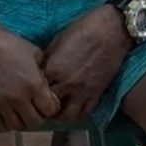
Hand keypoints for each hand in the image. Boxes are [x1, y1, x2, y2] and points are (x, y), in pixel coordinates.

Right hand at [0, 27, 60, 130]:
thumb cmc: (11, 44)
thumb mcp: (36, 54)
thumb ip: (45, 73)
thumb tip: (48, 87)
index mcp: (34, 84)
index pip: (50, 110)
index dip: (52, 107)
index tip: (49, 101)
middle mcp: (19, 98)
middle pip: (35, 122)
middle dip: (39, 116)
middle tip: (36, 107)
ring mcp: (1, 103)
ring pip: (17, 126)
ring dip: (23, 121)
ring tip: (23, 111)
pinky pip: (0, 125)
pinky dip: (7, 122)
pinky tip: (9, 113)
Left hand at [38, 7, 133, 122]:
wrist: (111, 29)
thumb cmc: (83, 29)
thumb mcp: (57, 41)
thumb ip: (48, 60)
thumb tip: (41, 70)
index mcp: (53, 69)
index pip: (36, 89)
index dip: (34, 92)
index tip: (33, 93)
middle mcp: (66, 84)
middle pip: (49, 106)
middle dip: (44, 107)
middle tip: (43, 106)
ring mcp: (82, 91)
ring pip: (68, 116)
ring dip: (61, 116)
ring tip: (59, 111)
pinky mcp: (97, 92)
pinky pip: (86, 112)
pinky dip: (79, 113)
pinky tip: (75, 108)